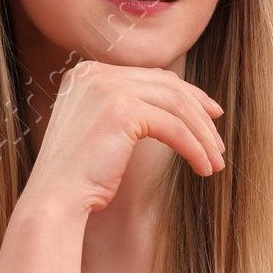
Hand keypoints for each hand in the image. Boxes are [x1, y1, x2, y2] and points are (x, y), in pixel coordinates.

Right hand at [24, 58, 224, 215]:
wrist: (54, 199)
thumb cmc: (77, 178)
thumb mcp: (100, 133)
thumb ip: (125, 111)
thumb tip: (169, 109)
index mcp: (87, 73)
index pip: (150, 77)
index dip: (185, 95)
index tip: (209, 115)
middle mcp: (95, 73)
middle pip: (166, 86)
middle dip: (199, 113)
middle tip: (218, 141)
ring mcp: (107, 87)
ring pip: (175, 105)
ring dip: (201, 135)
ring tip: (216, 162)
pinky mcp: (121, 109)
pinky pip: (172, 127)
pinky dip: (193, 148)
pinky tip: (203, 167)